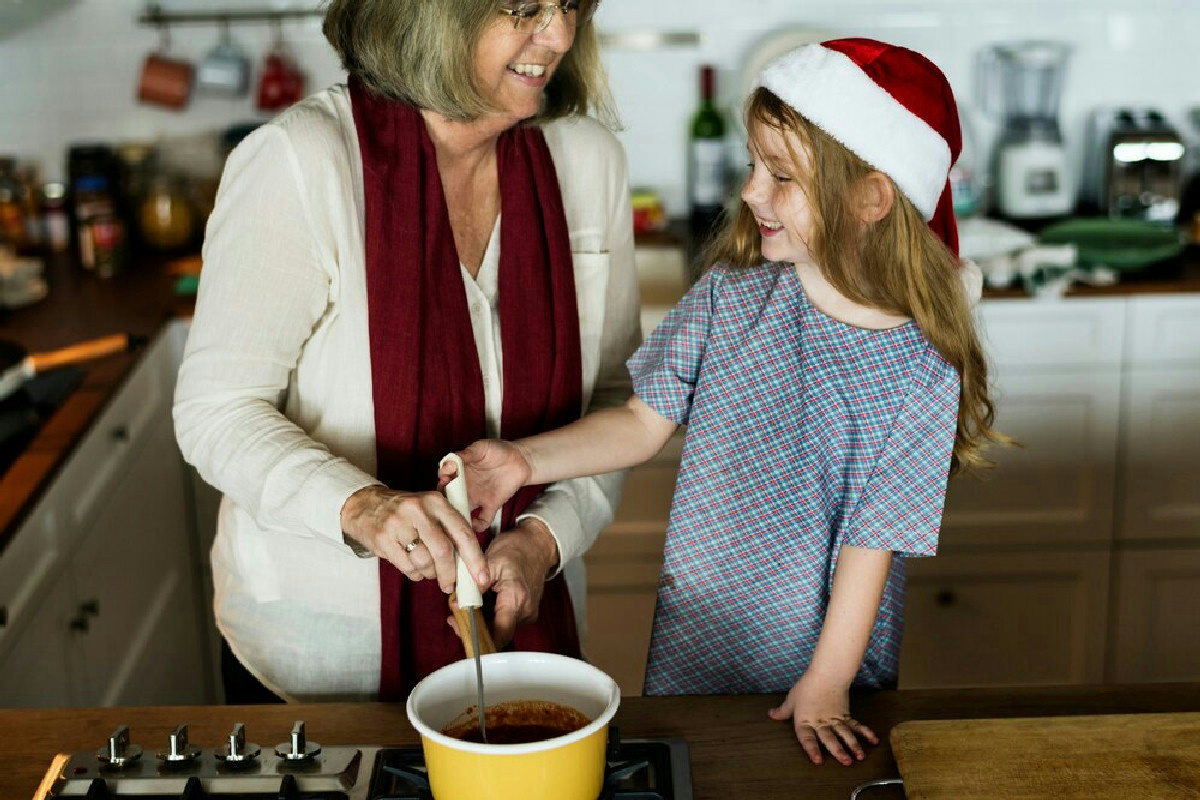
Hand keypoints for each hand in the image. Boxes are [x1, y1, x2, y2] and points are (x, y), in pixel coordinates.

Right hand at [340, 485, 489, 592]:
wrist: (364, 505)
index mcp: (436, 502)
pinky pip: (407, 567)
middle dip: (449, 574)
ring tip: (427, 569)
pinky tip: (413, 567)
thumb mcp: (429, 509)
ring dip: (430, 574)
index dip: (475, 559)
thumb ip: (449, 529)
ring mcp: (398, 523)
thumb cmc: (405, 512)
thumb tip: (470, 564)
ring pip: (424, 562)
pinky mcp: (383, 539)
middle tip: (449, 585)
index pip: (463, 533)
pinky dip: (415, 574)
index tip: (481, 578)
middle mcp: (419, 510)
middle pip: (443, 551)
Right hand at [437, 439, 531, 531]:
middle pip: (450, 499)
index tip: (444, 479)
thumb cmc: (499, 450)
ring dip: (459, 517)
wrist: (520, 459)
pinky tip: (475, 525)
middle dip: (446, 503)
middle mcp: (466, 487)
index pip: (445, 480)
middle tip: (447, 503)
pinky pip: (483, 520)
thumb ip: (467, 453)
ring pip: (463, 512)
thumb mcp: (481, 448)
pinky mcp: (491, 505)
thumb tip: (453, 458)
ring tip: (457, 519)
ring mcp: (478, 498)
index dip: (442, 481)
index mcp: (461, 473)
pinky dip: (479, 526)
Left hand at [446, 518, 558, 647]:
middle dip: (474, 630)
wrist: (537, 545)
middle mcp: (525, 611)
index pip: (500, 632)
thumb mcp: (490, 562)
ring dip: (481, 623)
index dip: (481, 640)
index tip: (464, 634)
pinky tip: (479, 606)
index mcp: (516, 598)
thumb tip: (458, 604)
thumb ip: (473, 585)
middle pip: (497, 634)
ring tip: (465, 608)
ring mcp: (527, 614)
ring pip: (500, 629)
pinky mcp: (525, 613)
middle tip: (455, 617)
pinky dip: (490, 618)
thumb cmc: (516, 550)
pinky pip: (505, 622)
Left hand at [768, 672, 878, 765]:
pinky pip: (856, 726)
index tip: (817, 760)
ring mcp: (835, 720)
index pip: (807, 737)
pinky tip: (873, 740)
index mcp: (806, 721)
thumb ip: (783, 711)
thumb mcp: (792, 699)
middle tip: (845, 762)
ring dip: (853, 745)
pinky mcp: (845, 715)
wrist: (826, 674)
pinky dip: (865, 733)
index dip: (812, 749)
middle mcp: (821, 722)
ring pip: (845, 734)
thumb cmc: (807, 687)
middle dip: (838, 751)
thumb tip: (771, 715)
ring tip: (859, 756)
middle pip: (830, 738)